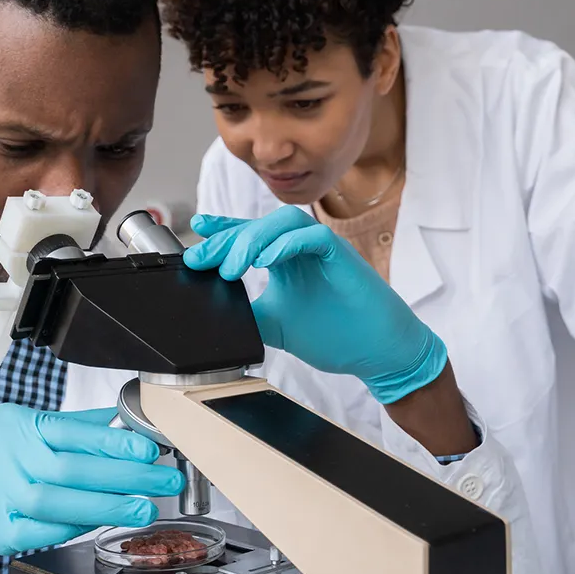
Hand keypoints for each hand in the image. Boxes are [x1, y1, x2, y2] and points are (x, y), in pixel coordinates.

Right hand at [0, 404, 181, 558]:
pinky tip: (103, 523)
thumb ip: (72, 425)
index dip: (114, 441)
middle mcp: (13, 460)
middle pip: (74, 469)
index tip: (148, 448)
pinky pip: (45, 532)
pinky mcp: (3, 531)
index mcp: (22, 428)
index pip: (74, 433)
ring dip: (107, 507)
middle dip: (126, 477)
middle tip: (163, 481)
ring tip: (143, 508)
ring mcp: (6, 497)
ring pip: (60, 503)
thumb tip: (118, 419)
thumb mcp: (22, 423)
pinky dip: (75, 528)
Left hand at [184, 207, 447, 403]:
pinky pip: (312, 235)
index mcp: (286, 259)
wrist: (379, 352)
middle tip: (202, 259)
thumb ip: (247, 313)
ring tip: (233, 267)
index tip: (195, 229)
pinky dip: (286, 244)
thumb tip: (212, 312)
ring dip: (252, 239)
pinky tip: (265, 262)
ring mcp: (322, 248)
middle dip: (226, 239)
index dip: (221, 228)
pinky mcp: (342, 254)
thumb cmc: (336, 336)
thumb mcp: (276, 325)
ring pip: (283, 222)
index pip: (249, 234)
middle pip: (258, 225)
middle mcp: (301, 247)